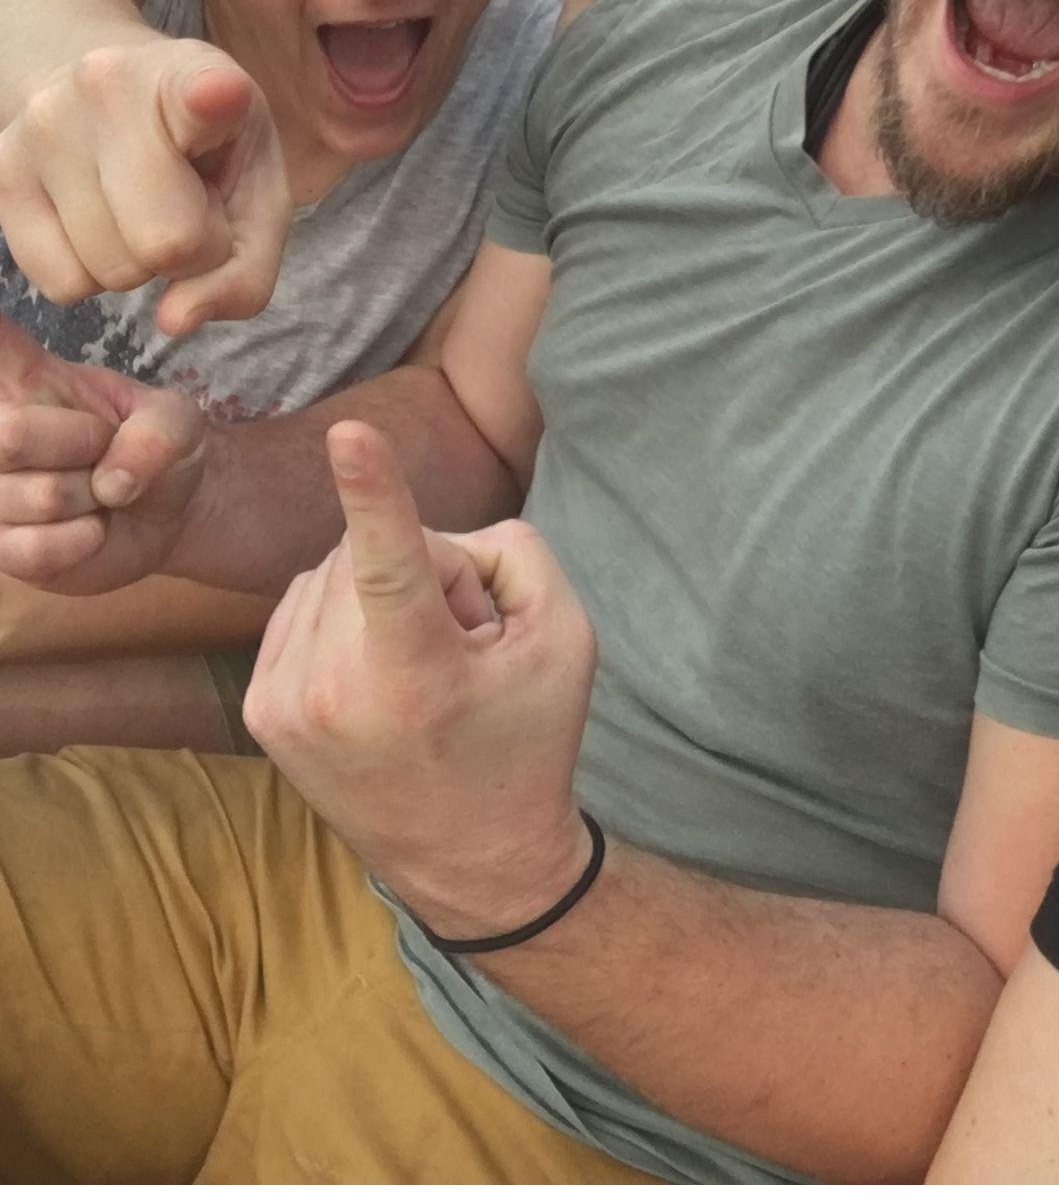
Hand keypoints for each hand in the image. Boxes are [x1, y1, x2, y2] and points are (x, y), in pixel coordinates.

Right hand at [0, 38, 290, 331]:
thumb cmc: (206, 150)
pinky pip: (59, 283)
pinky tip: (103, 220)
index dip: (213, 100)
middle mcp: (106, 87)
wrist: (114, 92)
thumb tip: (175, 321)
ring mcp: (41, 127)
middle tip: (189, 206)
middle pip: (164, 243)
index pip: (201, 95)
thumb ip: (245, 269)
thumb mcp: (258, 196)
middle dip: (190, 252)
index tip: (217, 93)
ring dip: (138, 261)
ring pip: (108, 270)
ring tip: (144, 204)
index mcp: (195, 77)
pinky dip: (91, 274)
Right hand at [0, 314, 206, 592]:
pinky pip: (37, 549)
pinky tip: (90, 529)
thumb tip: (112, 480)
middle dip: (84, 444)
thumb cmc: (154, 447)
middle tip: (102, 446)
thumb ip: (157, 429)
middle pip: (10, 435)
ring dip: (94, 497)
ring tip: (98, 489)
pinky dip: (85, 540)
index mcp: (21, 380)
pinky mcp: (0, 549)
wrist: (168, 511)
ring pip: (40, 497)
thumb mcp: (178, 419)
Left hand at [245, 421, 597, 939]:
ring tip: (423, 664)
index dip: (375, 488)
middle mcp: (333, 691)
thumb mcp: (566, 639)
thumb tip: (437, 537)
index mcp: (416, 675)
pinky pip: (305, 601)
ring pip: (334, 568)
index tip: (351, 432)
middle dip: (430, 570)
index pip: (393, 562)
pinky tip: (379, 666)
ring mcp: (285, 703)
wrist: (472, 857)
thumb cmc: (530, 740)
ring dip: (384, 591)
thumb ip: (515, 554)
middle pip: (376, 549)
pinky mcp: (260, 709)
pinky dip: (347, 612)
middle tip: (466, 642)